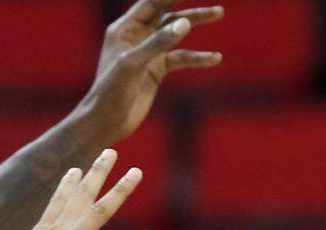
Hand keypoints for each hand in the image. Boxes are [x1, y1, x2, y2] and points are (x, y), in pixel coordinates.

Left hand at [80, 0, 222, 141]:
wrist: (106, 122)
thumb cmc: (111, 91)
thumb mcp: (133, 64)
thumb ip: (158, 42)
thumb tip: (184, 23)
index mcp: (124, 29)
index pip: (151, 2)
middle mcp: (136, 37)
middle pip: (166, 12)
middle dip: (186, 2)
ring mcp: (148, 53)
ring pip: (175, 32)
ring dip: (195, 22)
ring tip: (218, 12)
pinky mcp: (156, 70)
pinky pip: (180, 58)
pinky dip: (196, 57)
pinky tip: (214, 58)